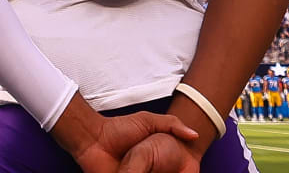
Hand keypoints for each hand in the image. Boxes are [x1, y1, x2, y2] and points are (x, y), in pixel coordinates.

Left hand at [52, 95, 199, 172]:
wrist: (93, 139)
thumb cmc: (118, 129)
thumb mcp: (147, 121)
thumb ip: (171, 124)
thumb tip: (195, 135)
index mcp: (154, 161)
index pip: (171, 170)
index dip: (179, 170)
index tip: (187, 170)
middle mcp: (147, 171)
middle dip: (166, 172)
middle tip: (167, 171)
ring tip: (153, 172)